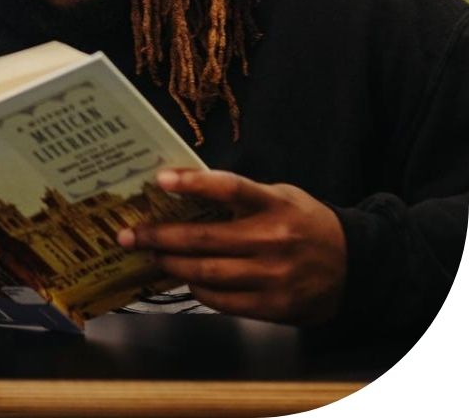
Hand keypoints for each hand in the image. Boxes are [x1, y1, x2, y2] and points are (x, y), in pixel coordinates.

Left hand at [116, 168, 346, 325]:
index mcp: (275, 204)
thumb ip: (239, 194)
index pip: (229, 188)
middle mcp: (274, 240)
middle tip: (129, 233)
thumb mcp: (280, 195)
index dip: (193, 183)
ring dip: (171, 264)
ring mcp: (274, 277)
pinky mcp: (273, 307)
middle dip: (160, 236)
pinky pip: (222, 300)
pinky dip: (197, 288)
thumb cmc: (305, 222)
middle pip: (205, 238)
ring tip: (149, 256)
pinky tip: (183, 278)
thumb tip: (182, 186)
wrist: (356, 267)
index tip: (160, 179)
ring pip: (207, 272)